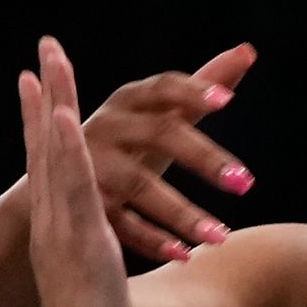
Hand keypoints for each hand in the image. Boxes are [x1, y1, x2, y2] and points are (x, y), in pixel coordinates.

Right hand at [18, 39, 148, 306]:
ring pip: (55, 166)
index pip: (52, 175)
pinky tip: (65, 119)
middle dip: (46, 101)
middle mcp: (58, 235)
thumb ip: (100, 278)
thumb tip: (107, 273)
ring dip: (52, 113)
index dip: (46, 130)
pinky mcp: (82, 250)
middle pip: (47, 157)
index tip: (42, 87)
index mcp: (64, 244)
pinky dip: (65, 155)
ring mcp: (66, 240)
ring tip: (48, 65)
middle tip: (42, 49)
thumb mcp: (101, 302)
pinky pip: (73, 193)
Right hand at [82, 46, 256, 264]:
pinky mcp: (84, 203)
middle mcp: (106, 126)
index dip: (193, 90)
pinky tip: (185, 255)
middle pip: (159, 134)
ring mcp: (90, 165)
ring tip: (221, 237)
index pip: (164, 87)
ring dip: (182, 212)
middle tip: (246, 183)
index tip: (227, 100)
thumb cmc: (129, 140)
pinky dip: (151, 240)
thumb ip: (202, 85)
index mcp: (128, 101)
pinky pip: (120, 223)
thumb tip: (248, 51)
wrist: (59, 177)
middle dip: (203, 157)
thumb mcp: (159, 114)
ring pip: (139, 185)